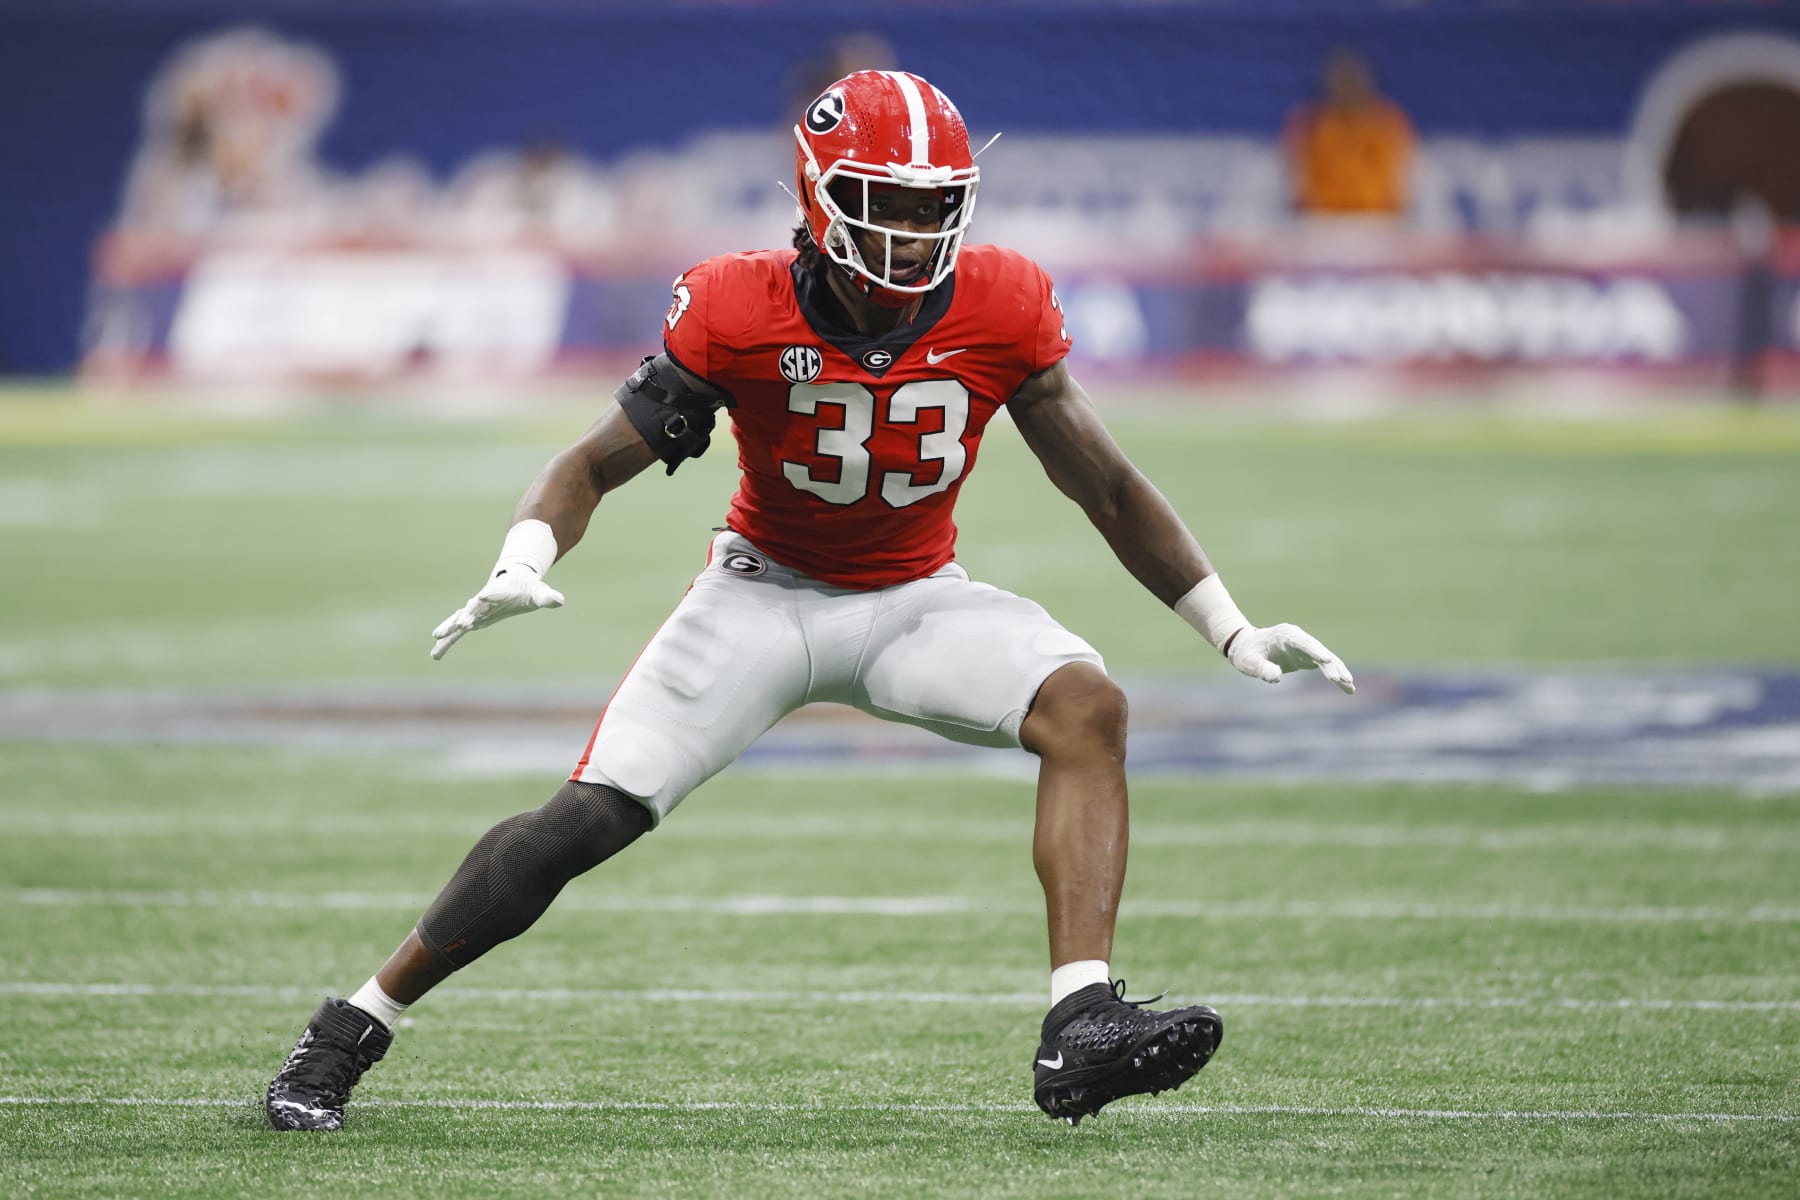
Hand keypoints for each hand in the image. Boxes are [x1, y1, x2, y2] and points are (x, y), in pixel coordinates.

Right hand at [430, 569, 564, 659]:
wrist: (513, 583)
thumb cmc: (527, 589)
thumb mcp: (539, 593)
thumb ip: (547, 597)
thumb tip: (560, 601)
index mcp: (498, 592)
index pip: (491, 594)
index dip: (486, 598)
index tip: (481, 599)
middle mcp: (483, 601)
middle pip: (472, 608)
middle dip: (466, 615)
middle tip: (460, 623)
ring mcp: (475, 611)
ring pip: (458, 620)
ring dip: (448, 629)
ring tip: (436, 638)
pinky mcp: (473, 620)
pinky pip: (457, 632)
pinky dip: (447, 642)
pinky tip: (435, 655)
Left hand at [1227, 623, 1354, 693]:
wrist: (1246, 646)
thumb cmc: (1245, 653)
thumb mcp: (1247, 662)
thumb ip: (1260, 668)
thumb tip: (1276, 677)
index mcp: (1284, 635)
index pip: (1302, 642)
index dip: (1314, 650)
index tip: (1326, 659)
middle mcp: (1298, 638)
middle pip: (1319, 650)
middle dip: (1331, 665)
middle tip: (1342, 680)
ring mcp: (1306, 647)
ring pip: (1327, 658)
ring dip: (1339, 671)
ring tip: (1350, 686)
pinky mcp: (1308, 656)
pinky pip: (1326, 666)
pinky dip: (1336, 675)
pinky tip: (1348, 688)